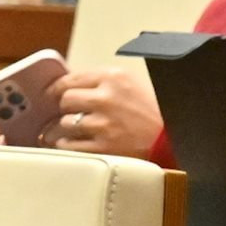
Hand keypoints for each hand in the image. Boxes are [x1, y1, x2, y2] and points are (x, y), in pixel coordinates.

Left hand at [42, 67, 162, 156]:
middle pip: (64, 100)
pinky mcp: (103, 148)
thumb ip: (102, 83)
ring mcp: (103, 124)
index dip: (56, 88)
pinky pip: (69, 146)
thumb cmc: (153, 113)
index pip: (70, 79)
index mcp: (114, 77)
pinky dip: (68, 146)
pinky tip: (75, 145)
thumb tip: (66, 87)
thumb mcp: (131, 86)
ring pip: (63, 124)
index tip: (50, 94)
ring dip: (63, 130)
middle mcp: (107, 98)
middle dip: (63, 109)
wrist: (175, 141)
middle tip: (66, 115)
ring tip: (69, 132)